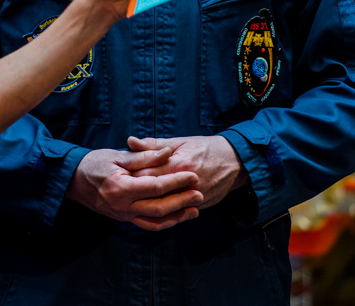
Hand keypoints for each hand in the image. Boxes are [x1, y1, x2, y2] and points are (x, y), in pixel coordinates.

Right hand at [65, 146, 203, 230]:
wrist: (73, 181)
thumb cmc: (94, 164)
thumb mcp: (117, 155)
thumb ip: (144, 156)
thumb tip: (168, 152)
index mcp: (121, 187)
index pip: (155, 186)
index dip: (176, 181)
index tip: (193, 176)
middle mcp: (122, 206)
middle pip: (159, 208)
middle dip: (182, 201)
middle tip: (200, 193)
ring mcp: (123, 215)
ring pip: (155, 221)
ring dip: (177, 217)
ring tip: (195, 210)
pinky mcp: (124, 219)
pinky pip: (148, 224)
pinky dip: (164, 222)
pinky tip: (177, 216)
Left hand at [127, 135, 247, 213]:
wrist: (235, 161)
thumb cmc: (204, 147)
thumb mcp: (180, 141)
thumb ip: (153, 145)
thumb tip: (130, 142)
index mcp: (178, 164)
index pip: (147, 174)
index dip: (130, 176)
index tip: (119, 175)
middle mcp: (185, 183)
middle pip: (153, 192)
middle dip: (136, 192)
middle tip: (122, 191)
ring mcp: (193, 196)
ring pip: (164, 206)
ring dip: (148, 205)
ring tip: (134, 201)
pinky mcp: (199, 206)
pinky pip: (177, 213)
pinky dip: (164, 213)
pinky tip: (151, 211)